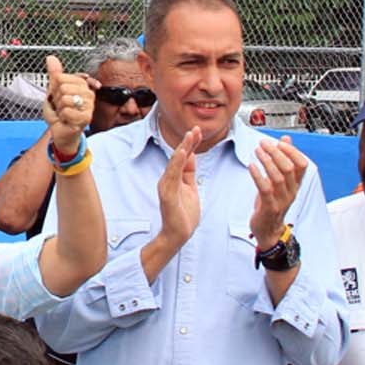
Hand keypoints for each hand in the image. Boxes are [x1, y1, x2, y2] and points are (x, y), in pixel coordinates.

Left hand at [41, 56, 94, 158]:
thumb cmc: (59, 112)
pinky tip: (67, 120)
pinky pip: (67, 111)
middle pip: (63, 88)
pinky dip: (62, 117)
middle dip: (57, 99)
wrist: (60, 131)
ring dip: (59, 109)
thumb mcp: (53, 91)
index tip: (59, 96)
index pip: (60, 77)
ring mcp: (89, 105)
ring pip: (65, 99)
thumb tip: (51, 58)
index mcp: (81, 83)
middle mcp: (88, 92)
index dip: (55, 88)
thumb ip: (54, 74)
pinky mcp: (86, 117)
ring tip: (64, 113)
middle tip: (61, 106)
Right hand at [156, 127, 201, 245]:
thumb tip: (191, 155)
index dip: (190, 144)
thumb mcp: (190, 188)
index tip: (197, 131)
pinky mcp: (167, 194)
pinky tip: (182, 153)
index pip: (184, 157)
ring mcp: (167, 186)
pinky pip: (172, 176)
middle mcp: (169, 180)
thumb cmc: (183, 214)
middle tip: (195, 129)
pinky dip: (176, 163)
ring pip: (174, 163)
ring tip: (189, 136)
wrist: (177, 235)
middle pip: (179, 157)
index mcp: (175, 178)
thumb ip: (188, 173)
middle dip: (187, 142)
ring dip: (182, 149)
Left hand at [249, 136, 307, 247]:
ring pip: (278, 177)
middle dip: (276, 153)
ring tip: (257, 151)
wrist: (268, 231)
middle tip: (263, 143)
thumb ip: (283, 160)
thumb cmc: (272, 203)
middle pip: (289, 168)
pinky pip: (265, 189)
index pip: (302, 164)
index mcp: (295, 184)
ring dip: (267, 161)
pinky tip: (251, 166)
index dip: (292, 151)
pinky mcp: (269, 207)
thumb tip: (286, 139)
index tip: (279, 142)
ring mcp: (281, 200)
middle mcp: (291, 191)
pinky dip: (258, 176)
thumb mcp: (279, 181)